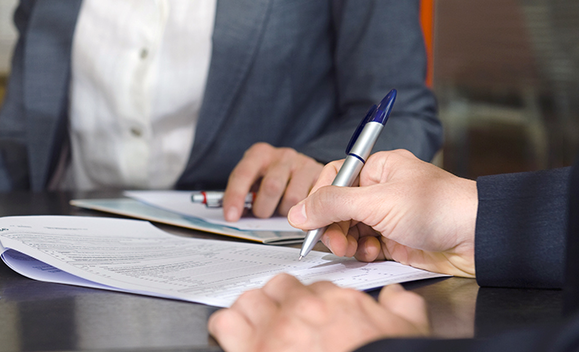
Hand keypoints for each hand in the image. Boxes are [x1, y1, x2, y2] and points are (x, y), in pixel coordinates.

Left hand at [208, 273, 428, 351]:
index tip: (313, 313)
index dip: (313, 301)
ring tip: (258, 324)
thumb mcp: (407, 331)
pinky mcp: (253, 350)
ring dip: (253, 311)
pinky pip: (225, 324)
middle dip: (281, 300)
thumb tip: (396, 296)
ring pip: (250, 300)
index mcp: (337, 302)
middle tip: (285, 318)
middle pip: (279, 286)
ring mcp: (276, 329)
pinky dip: (228, 327)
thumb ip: (401, 308)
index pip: (315, 286)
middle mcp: (303, 309)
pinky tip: (236, 335)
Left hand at [224, 143, 322, 220]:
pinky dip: (303, 211)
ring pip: (293, 199)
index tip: (231, 216)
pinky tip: (300, 208)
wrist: (299, 166)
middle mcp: (282, 155)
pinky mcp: (320, 174)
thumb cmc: (271, 176)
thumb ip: (245, 194)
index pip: (243, 174)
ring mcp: (302, 163)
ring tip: (282, 208)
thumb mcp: (254, 179)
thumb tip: (235, 215)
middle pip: (271, 187)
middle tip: (263, 213)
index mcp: (259, 154)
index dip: (235, 197)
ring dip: (285, 212)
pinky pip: (311, 201)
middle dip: (263, 209)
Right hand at [287, 149, 476, 276]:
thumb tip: (297, 212)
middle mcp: (382, 190)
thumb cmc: (439, 208)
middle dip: (332, 224)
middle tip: (333, 240)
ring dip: (346, 240)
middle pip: (339, 206)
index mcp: (379, 168)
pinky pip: (366, 245)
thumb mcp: (377, 202)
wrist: (480, 239)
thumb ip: (332, 205)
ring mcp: (389, 216)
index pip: (335, 177)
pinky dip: (363, 252)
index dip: (320, 197)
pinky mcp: (397, 241)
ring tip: (353, 249)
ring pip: (350, 228)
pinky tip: (371, 254)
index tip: (309, 217)